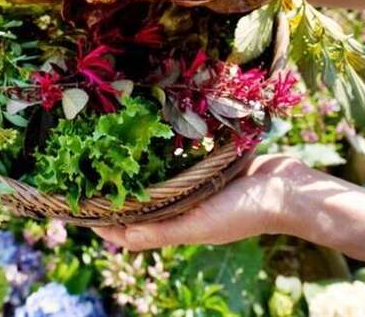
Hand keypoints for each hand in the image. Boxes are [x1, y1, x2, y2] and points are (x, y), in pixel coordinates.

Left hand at [93, 154, 317, 250]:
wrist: (288, 189)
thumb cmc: (243, 212)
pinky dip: (168, 144)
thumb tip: (116, 237)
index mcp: (178, 224)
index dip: (104, 218)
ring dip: (140, 161)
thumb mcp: (197, 225)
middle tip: (91, 162)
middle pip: (142, 197)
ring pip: (160, 173)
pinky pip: (183, 154)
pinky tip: (154, 127)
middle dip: (117, 184)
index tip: (77, 201)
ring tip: (115, 141)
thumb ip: (159, 230)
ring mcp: (198, 183)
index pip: (131, 226)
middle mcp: (184, 204)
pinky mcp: (211, 162)